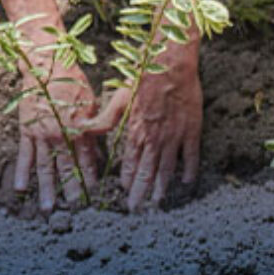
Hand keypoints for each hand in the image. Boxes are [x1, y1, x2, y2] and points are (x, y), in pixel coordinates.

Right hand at [14, 48, 100, 211]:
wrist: (43, 64)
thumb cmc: (71, 79)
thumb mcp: (90, 101)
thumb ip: (95, 126)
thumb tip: (99, 148)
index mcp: (78, 128)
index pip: (87, 158)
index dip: (90, 175)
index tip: (92, 191)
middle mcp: (59, 135)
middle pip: (66, 167)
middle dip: (71, 188)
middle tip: (74, 208)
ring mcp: (41, 134)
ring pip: (45, 167)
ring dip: (47, 188)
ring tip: (48, 208)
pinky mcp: (26, 130)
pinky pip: (24, 155)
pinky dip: (22, 172)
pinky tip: (21, 188)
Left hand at [82, 43, 201, 210]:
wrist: (170, 65)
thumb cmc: (143, 78)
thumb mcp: (119, 98)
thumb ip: (103, 119)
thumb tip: (82, 131)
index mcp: (136, 132)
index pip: (131, 164)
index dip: (128, 181)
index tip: (125, 193)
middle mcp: (154, 139)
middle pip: (147, 172)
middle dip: (141, 193)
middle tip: (137, 209)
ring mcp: (174, 136)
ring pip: (167, 169)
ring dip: (162, 187)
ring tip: (158, 202)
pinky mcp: (191, 130)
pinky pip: (191, 156)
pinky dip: (189, 170)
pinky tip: (186, 182)